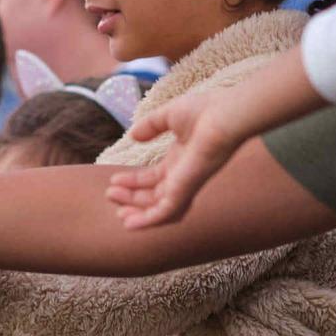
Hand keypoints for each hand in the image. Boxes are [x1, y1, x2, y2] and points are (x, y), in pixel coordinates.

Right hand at [106, 87, 242, 228]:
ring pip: (160, 209)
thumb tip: (133, 136)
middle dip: (131, 197)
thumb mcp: (168, 115)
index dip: (133, 181)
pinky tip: (129, 223)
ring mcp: (185, 185)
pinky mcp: (186, 190)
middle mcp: (183, 176)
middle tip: (110, 195)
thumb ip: (150, 126)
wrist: (225, 116)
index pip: (154, 177)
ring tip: (119, 212)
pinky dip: (148, 220)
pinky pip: (166, 212)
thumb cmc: (205, 111)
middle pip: (154, 195)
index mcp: (180, 160)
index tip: (114, 180)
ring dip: (139, 213)